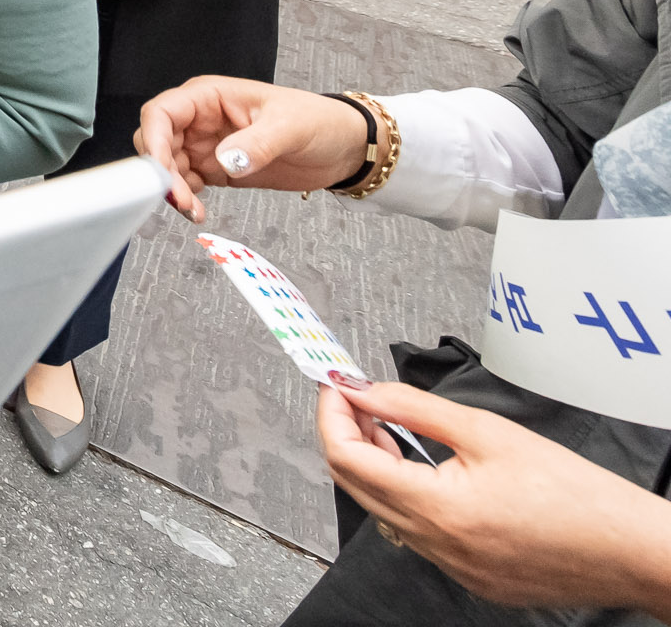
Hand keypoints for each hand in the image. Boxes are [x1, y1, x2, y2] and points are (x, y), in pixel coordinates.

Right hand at [135, 76, 368, 218]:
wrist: (343, 148)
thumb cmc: (319, 122)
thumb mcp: (290, 126)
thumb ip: (257, 143)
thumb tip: (225, 160)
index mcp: (210, 97)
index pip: (163, 112)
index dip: (153, 139)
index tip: (160, 170)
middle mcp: (201, 120)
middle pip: (158, 142)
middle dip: (161, 171)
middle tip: (180, 198)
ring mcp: (206, 145)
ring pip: (168, 167)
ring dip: (173, 190)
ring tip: (194, 211)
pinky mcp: (216, 170)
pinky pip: (187, 184)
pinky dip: (186, 199)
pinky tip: (199, 212)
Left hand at [318, 380, 670, 615]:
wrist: (631, 549)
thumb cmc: (577, 494)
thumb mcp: (489, 432)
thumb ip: (415, 407)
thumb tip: (366, 390)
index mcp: (437, 509)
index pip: (347, 458)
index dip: (333, 415)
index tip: (335, 387)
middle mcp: (437, 546)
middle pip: (356, 487)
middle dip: (347, 437)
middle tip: (356, 401)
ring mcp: (452, 567)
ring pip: (385, 513)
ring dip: (376, 468)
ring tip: (390, 429)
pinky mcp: (471, 577)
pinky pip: (418, 536)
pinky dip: (408, 498)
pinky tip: (426, 471)